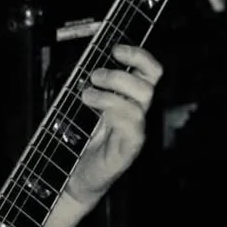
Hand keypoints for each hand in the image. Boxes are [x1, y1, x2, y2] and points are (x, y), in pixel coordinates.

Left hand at [67, 44, 162, 207]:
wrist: (77, 177)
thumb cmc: (82, 143)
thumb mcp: (86, 110)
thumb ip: (93, 88)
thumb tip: (89, 65)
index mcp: (130, 100)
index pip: (149, 71)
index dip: (138, 56)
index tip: (116, 49)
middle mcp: (137, 113)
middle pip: (148, 83)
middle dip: (120, 73)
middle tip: (95, 76)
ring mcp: (136, 130)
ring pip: (140, 101)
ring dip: (110, 92)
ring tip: (87, 95)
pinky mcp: (130, 148)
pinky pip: (133, 126)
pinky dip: (115, 113)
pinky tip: (98, 114)